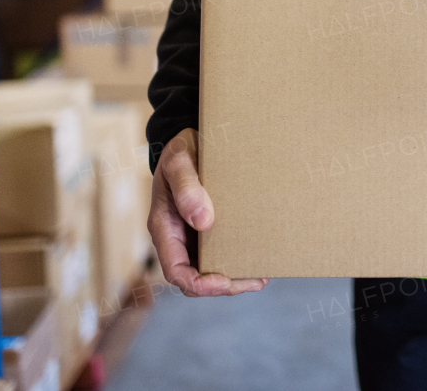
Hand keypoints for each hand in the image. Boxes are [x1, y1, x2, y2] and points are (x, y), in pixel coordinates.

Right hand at [149, 128, 268, 296]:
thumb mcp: (179, 162)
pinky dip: (238, 260)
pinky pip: (221, 253)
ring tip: (262, 277)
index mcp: (164, 227)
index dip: (199, 283)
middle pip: (195, 277)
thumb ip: (187, 188)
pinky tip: (260, 260)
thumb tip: (203, 221)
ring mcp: (192, 235)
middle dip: (224, 286)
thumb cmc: (180, 150)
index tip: (224, 281)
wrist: (190, 140)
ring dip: (234, 278)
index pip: (175, 270)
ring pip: (209, 269)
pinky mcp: (208, 229)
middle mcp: (177, 237)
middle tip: (256, 281)